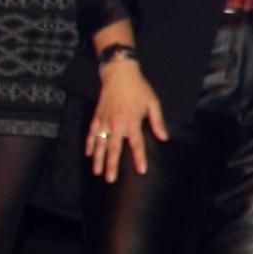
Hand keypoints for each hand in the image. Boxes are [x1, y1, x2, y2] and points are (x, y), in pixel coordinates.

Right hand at [85, 59, 168, 180]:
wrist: (120, 74)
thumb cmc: (139, 88)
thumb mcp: (153, 102)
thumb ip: (157, 121)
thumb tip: (163, 138)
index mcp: (132, 120)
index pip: (136, 143)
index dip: (139, 158)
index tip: (141, 170)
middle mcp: (116, 123)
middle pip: (113, 148)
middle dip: (111, 165)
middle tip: (110, 179)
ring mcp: (105, 120)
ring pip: (99, 143)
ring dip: (98, 159)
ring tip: (97, 172)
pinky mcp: (97, 116)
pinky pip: (92, 132)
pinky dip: (90, 143)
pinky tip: (88, 154)